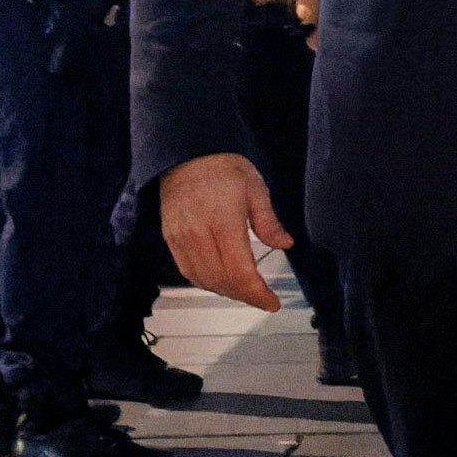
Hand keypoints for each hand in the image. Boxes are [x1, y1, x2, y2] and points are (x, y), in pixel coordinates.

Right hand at [157, 152, 292, 312]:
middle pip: (221, 280)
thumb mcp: (255, 188)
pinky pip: (187, 271)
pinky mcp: (170, 239)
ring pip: (203, 280)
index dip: (257, 293)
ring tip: (246, 292)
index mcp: (223, 222)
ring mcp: (181, 239)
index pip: (240, 271)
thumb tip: (286, 244)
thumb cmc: (223, 167)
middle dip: (245, 296)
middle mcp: (198, 234)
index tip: (272, 302)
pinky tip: (222, 282)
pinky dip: (206, 282)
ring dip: (226, 292)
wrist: (185, 155)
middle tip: (263, 298)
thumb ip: (269, 221)